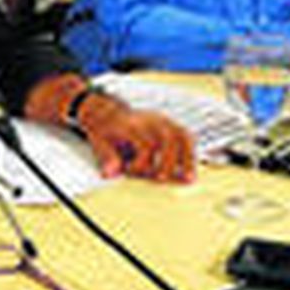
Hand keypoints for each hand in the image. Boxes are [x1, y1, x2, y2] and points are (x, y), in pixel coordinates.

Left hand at [79, 94, 195, 182]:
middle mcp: (149, 120)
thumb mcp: (99, 141)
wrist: (107, 111)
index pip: (145, 144)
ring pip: (181, 135)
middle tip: (161, 179)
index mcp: (131, 124)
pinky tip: (191, 167)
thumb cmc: (105, 130)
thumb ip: (106, 157)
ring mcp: (161, 120)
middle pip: (167, 138)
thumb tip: (111, 173)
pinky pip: (185, 136)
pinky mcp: (168, 124)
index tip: (131, 172)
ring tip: (189, 178)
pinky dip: (190, 152)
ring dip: (187, 158)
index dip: (141, 164)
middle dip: (168, 162)